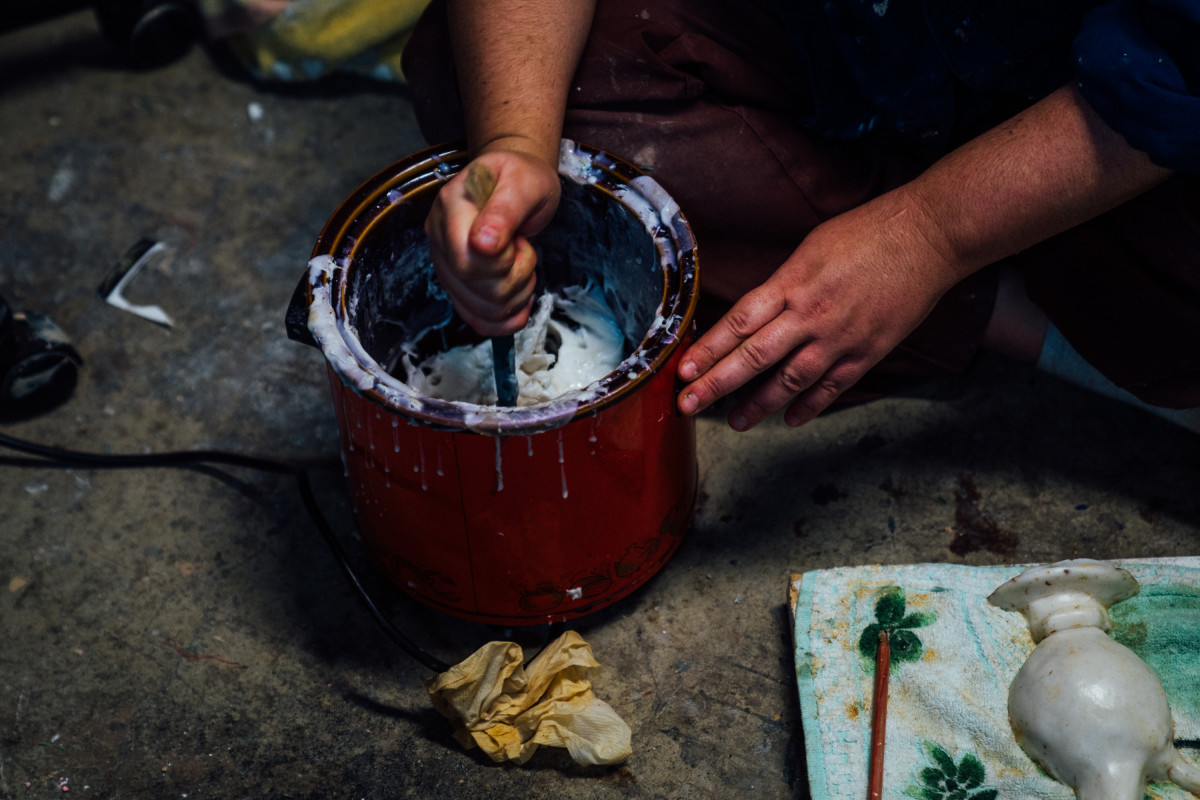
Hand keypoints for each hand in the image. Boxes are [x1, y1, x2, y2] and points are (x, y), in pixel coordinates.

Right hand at [425, 146, 560, 335]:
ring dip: (514, 297)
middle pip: (472, 287)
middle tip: (524, 251)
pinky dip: (504, 320)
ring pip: (477, 308)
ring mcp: (445, 262)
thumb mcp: (524, 184)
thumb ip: (505, 212)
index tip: (518, 241)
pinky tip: (520, 303)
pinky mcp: (456, 282)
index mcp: (451, 206)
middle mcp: (439, 236)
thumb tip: (482, 244)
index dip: (502, 263)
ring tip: (522, 266)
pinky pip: (475, 318)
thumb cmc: (522, 178)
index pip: (467, 260)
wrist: (517, 181)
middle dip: (513, 278)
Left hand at [676, 193, 959, 429]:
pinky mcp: (868, 352)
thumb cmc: (868, 233)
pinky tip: (789, 419)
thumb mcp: (811, 248)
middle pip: (754, 357)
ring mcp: (840, 337)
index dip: (709, 349)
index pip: (739, 322)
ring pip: (789, 380)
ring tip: (734, 422)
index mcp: (792, 283)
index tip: (683, 369)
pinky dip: (809, 406)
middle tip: (688, 404)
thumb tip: (755, 313)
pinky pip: (832, 387)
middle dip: (716, 384)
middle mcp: (811, 314)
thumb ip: (782, 284)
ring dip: (758, 404)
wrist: (928, 236)